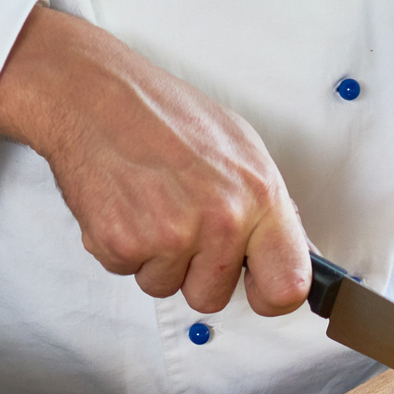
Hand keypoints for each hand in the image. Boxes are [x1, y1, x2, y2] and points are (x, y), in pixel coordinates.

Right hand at [0, 5, 310, 316]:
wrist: (94, 95)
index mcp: (260, 196)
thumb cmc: (165, 115)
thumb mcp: (240, 149)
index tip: (257, 287)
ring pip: (164, 287)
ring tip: (148, 203)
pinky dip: (118, 245)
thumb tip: (299, 254)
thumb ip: (270, 209)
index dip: (270, 296)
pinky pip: (125, 272)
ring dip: (152, 257)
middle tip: (178, 221)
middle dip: (193, 272)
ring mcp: (171, 235)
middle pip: (212, 298)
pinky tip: (122, 203)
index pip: (287, 287)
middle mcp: (221, 219)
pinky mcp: (123, 243)